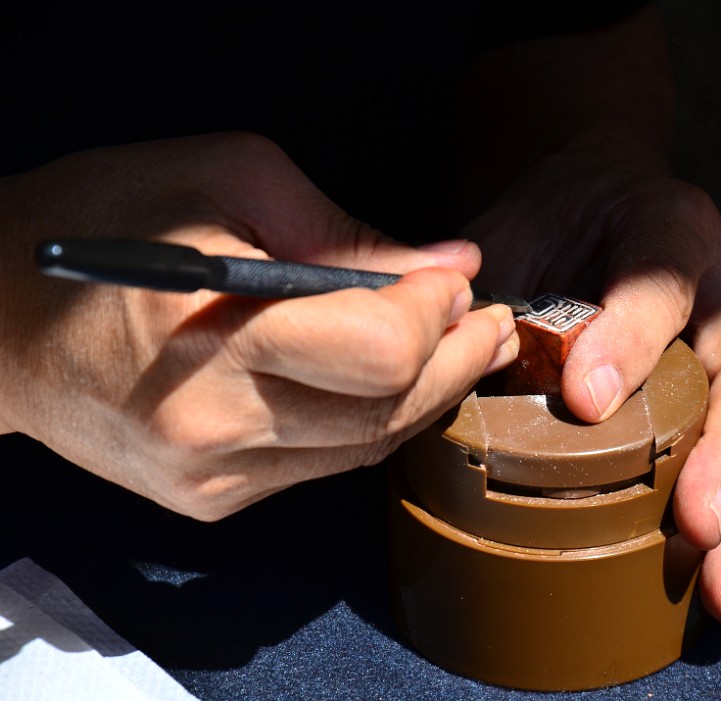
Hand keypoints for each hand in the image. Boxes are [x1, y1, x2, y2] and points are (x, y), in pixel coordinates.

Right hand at [0, 133, 517, 519]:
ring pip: (367, 446)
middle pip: (389, 409)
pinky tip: (396, 382)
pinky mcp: (214, 499)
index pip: (378, 351)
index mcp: (211, 339)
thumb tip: (445, 261)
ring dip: (430, 394)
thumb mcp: (224, 182)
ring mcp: (213, 476)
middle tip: (490, 320)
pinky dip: (373, 421)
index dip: (438, 315)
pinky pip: (327, 463)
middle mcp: (213, 426)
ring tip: (465, 346)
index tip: (457, 280)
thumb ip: (343, 231)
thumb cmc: (99, 228)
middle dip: (460, 360)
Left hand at [465, 154, 720, 625]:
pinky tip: (718, 591)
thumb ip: (493, 282)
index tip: (585, 400)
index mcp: (669, 231)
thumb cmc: (552, 219)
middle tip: (698, 524)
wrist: (591, 204)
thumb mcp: (514, 227)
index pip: (660, 283)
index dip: (631, 339)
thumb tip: (452, 366)